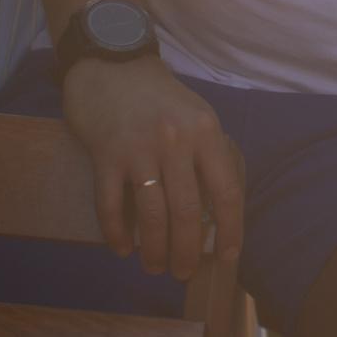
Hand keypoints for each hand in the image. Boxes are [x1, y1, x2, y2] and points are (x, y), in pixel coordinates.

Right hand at [59, 52, 244, 279]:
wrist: (112, 64)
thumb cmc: (158, 96)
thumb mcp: (196, 116)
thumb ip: (206, 156)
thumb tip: (216, 211)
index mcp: (205, 132)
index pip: (226, 192)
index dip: (230, 229)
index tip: (227, 256)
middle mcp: (175, 141)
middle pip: (187, 212)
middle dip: (187, 251)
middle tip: (183, 272)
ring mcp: (138, 148)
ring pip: (151, 216)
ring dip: (154, 250)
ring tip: (154, 266)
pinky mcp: (105, 154)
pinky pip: (111, 205)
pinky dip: (116, 233)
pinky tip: (122, 249)